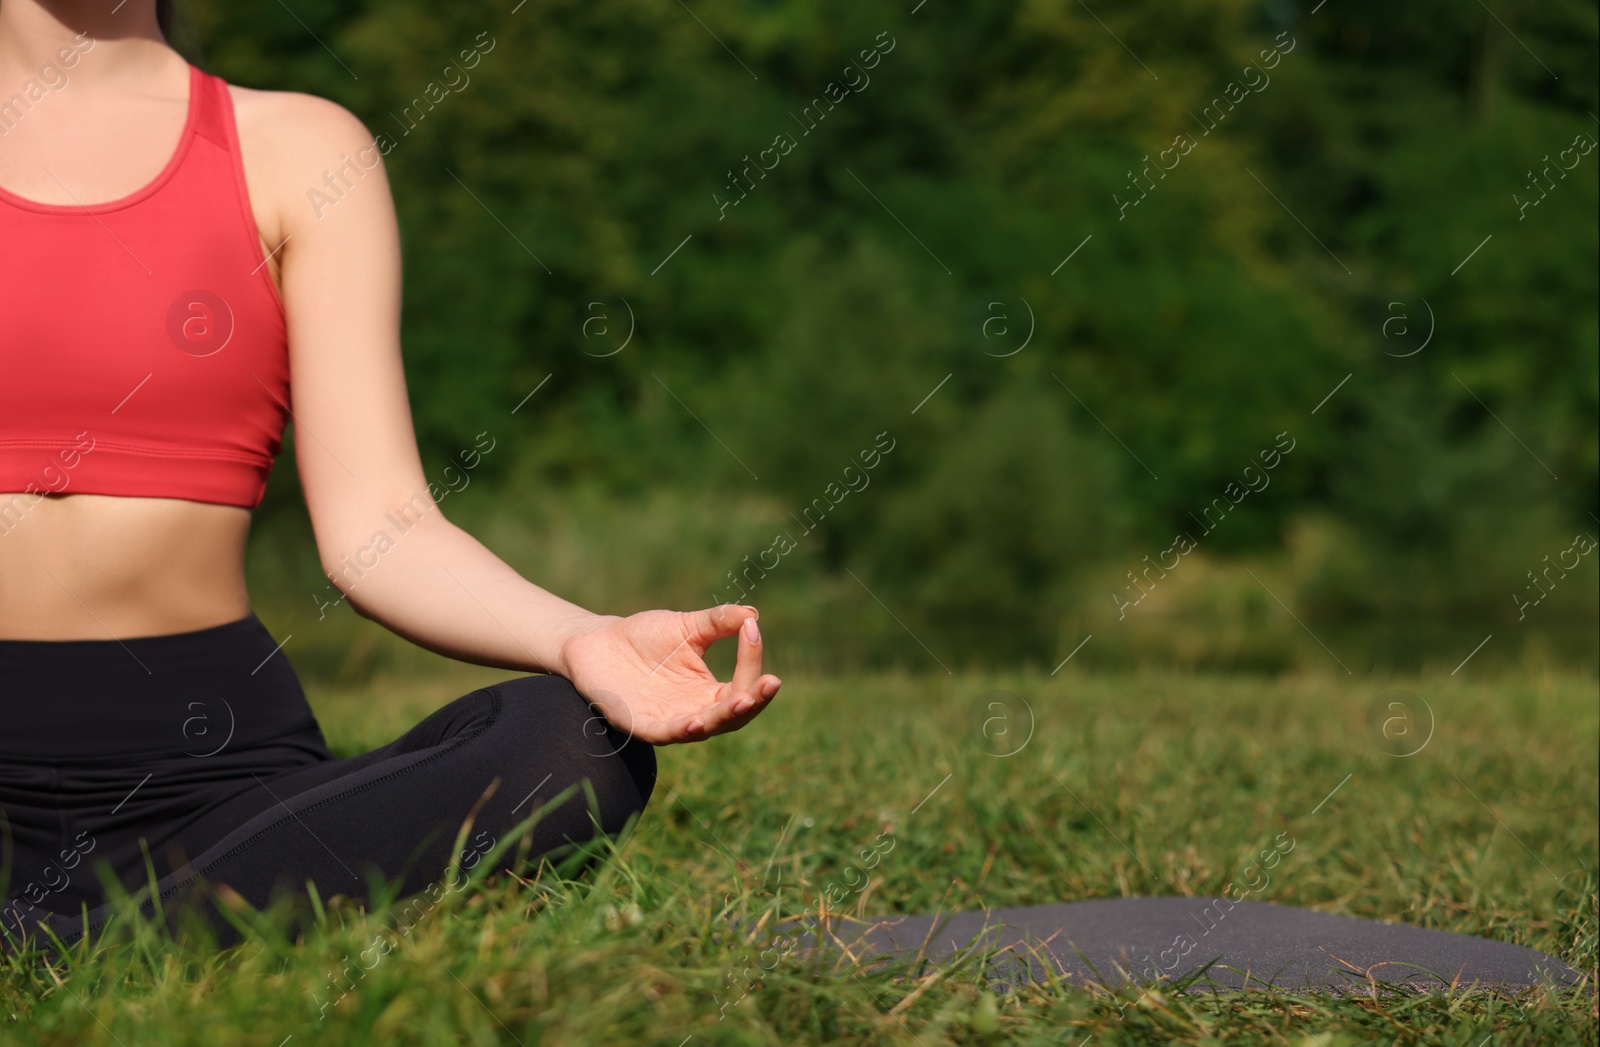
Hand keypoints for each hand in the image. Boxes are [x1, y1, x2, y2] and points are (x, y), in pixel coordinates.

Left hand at [556, 604, 781, 744]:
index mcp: (708, 692)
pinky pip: (665, 733)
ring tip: (743, 700)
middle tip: (771, 683)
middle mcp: (694, 712)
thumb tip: (753, 615)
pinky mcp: (640, 724)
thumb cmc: (643, 636)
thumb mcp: (686, 626)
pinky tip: (696, 721)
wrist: (596, 642)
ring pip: (704, 728)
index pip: (742, 686)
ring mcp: (668, 721)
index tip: (752, 630)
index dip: (752, 662)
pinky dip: (683, 730)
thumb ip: (718, 622)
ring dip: (724, 717)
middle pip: (733, 716)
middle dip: (753, 701)